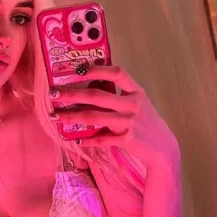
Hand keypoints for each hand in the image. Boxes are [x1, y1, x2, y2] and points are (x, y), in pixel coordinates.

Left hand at [49, 64, 179, 166]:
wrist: (163, 148)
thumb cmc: (146, 123)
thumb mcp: (138, 104)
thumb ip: (119, 94)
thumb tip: (92, 82)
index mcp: (136, 92)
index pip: (116, 73)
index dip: (97, 69)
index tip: (77, 68)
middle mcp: (133, 104)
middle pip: (96, 96)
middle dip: (71, 94)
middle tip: (53, 94)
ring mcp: (129, 122)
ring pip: (93, 117)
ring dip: (71, 117)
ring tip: (55, 116)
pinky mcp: (126, 140)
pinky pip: (101, 139)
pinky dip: (88, 140)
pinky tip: (77, 140)